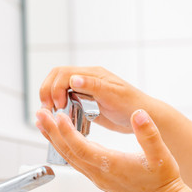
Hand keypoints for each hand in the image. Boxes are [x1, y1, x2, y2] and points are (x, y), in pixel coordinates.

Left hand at [35, 106, 184, 191]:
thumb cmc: (163, 180)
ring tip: (43, 123)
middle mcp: (99, 173)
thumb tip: (139, 114)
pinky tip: (62, 140)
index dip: (67, 132)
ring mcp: (97, 178)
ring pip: (69, 158)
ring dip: (55, 140)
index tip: (57, 116)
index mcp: (111, 165)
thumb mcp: (160, 154)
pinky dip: (65, 148)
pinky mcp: (99, 179)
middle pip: (68, 152)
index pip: (81, 147)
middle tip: (39, 115)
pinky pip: (76, 162)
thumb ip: (149, 133)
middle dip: (52, 133)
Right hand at [39, 66, 153, 133]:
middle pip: (56, 78)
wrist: (144, 118)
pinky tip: (59, 118)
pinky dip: (59, 107)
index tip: (59, 105)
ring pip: (59, 88)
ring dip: (51, 99)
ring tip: (51, 115)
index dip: (55, 88)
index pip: (63, 73)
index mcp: (93, 74)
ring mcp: (86, 91)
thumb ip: (93, 86)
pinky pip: (66, 99)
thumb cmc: (133, 105)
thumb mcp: (113, 95)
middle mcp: (87, 80)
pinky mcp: (86, 102)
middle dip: (47, 92)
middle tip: (48, 110)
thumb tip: (73, 79)